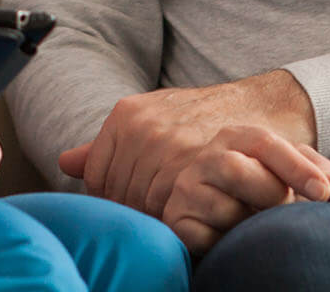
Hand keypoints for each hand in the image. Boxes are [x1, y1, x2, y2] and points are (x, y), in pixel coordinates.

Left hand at [56, 70, 319, 215]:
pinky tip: (191, 218)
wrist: (264, 108)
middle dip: (135, 211)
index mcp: (125, 115)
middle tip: (160, 215)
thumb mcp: (154, 119)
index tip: (138, 206)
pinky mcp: (194, 164)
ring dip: (156, 217)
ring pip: (143, 204)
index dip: (114, 199)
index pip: (98, 177)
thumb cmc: (204, 120)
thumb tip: (65, 162)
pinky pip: (168, 208)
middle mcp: (142, 127)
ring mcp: (168, 145)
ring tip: (176, 216)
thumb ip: (108, 145)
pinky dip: (177, 221)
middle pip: (119, 194)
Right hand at [162, 126, 329, 255]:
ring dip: (250, 225)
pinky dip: (227, 244)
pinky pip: (206, 238)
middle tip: (283, 208)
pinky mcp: (177, 221)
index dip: (296, 168)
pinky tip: (233, 238)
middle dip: (269, 194)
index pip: (264, 143)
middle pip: (236, 169)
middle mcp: (207, 159)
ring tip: (256, 224)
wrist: (214, 211)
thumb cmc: (260, 189)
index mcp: (235, 138)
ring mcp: (187, 190)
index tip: (326, 194)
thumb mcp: (287, 171)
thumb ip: (315, 171)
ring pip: (224, 210)